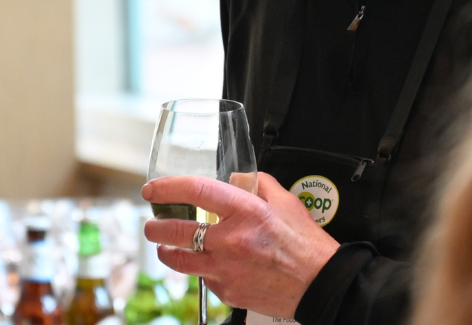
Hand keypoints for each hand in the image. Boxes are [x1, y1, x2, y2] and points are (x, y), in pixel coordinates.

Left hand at [143, 173, 339, 319]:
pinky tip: (205, 265)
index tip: (152, 189)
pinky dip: (201, 270)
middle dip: (155, 227)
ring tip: (164, 247)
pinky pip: (204, 279)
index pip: (196, 191)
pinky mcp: (228, 292)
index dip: (168, 187)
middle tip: (152, 224)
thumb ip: (256, 184)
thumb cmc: (305, 244)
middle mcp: (231, 240)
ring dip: (166, 252)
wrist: (319, 284)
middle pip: (176, 231)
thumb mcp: (285, 201)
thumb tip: (234, 178)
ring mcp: (226, 269)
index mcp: (245, 212)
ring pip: (180, 260)